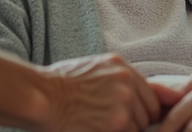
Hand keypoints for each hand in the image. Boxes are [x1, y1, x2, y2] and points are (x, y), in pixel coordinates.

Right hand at [40, 54, 161, 131]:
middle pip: (148, 111)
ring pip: (139, 127)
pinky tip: (97, 130)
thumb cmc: (56, 86)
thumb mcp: (90, 70)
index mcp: (120, 66)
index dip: (142, 109)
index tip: (133, 117)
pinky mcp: (118, 122)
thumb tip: (131, 96)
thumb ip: (114, 79)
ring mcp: (124, 102)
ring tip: (101, 127)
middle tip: (113, 125)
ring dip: (125, 131)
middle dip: (135, 122)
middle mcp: (127, 81)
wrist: (41, 97)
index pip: (150, 92)